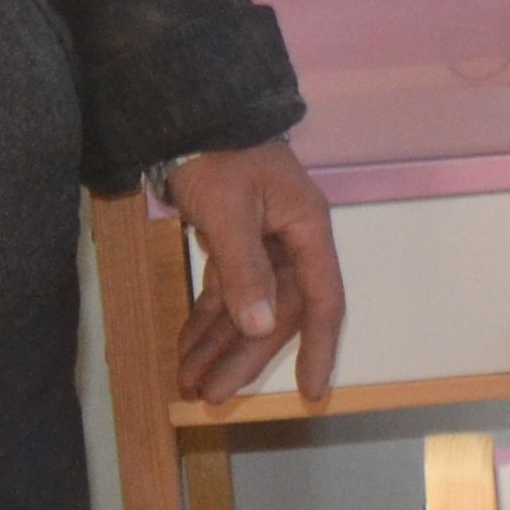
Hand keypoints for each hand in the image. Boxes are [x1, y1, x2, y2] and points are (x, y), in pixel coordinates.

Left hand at [168, 140, 347, 404]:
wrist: (191, 113)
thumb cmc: (218, 155)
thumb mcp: (230, 211)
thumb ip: (246, 270)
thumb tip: (261, 327)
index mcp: (307, 230)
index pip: (322, 300)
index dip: (319, 348)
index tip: (311, 391)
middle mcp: (291, 241)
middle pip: (276, 313)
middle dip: (243, 356)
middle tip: (210, 396)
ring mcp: (263, 243)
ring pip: (248, 307)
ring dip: (220, 344)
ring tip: (190, 382)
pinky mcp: (234, 241)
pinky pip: (226, 292)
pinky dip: (207, 319)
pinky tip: (188, 347)